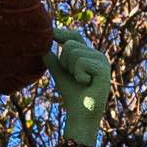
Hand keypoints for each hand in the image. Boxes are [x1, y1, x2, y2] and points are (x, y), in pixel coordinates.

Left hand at [45, 25, 109, 146]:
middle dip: (64, 62)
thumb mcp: (59, 73)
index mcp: (90, 54)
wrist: (81, 114)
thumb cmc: (72, 94)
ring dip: (71, 70)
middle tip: (74, 77)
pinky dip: (78, 75)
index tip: (50, 32)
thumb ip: (52, 59)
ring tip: (81, 81)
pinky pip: (81, 62)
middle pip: (70, 44)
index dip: (61, 33)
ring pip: (74, 52)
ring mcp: (102, 61)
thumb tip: (42, 45)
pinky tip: (87, 84)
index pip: (74, 36)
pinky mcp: (104, 69)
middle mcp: (98, 55)